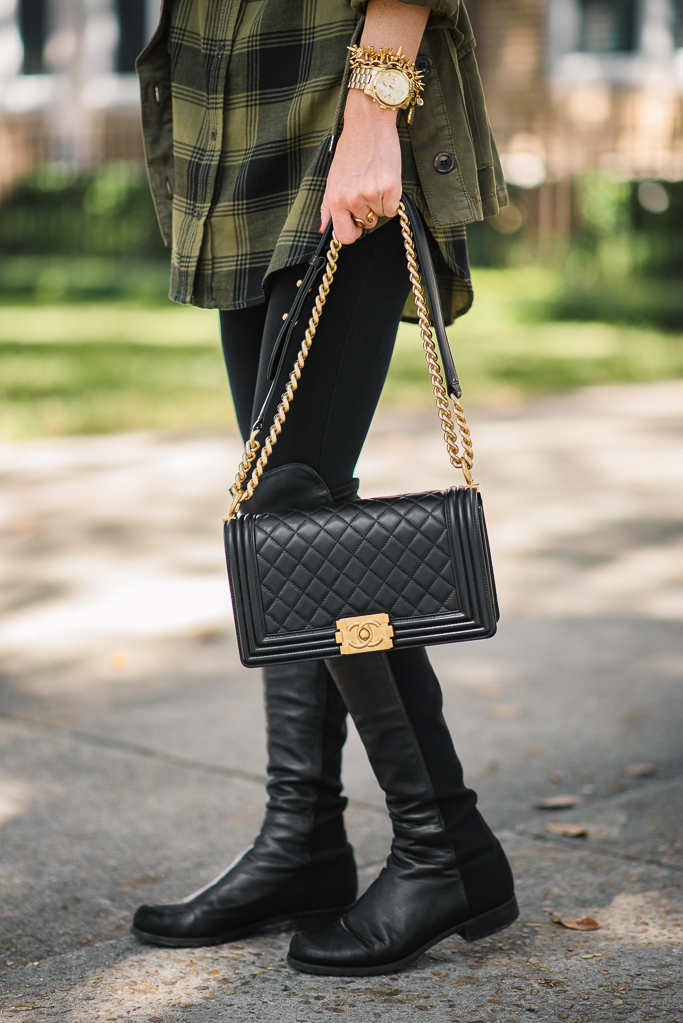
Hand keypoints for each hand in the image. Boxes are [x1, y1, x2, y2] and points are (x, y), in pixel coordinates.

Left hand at [320, 89, 401, 244]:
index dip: (353, 232)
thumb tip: (322, 229)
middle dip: (369, 210)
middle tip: (366, 188)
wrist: (368, 125)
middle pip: (367, 223)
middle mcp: (352, 199)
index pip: (345, 236)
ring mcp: (372, 194)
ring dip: (380, 201)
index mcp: (335, 199)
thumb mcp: (333, 179)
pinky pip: (393, 208)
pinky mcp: (390, 188)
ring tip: (374, 179)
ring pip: (381, 214)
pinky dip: (392, 198)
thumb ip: (327, 207)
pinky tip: (385, 180)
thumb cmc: (351, 150)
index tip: (357, 224)